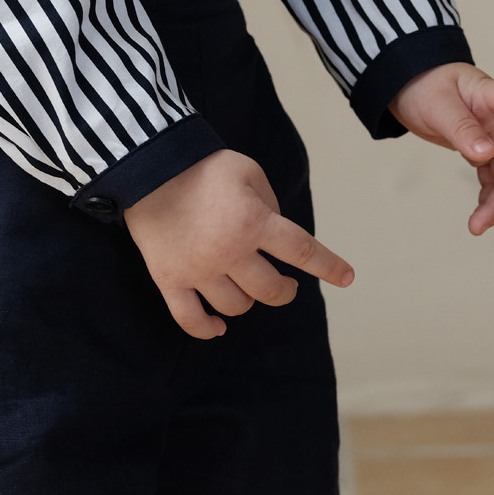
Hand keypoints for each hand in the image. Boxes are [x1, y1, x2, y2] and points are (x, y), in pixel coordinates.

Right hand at [124, 149, 354, 339]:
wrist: (146, 168)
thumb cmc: (203, 166)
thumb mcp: (248, 170)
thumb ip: (270, 202)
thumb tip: (275, 238)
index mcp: (254, 222)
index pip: (303, 252)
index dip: (329, 267)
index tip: (347, 278)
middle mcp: (230, 252)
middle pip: (271, 290)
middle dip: (285, 290)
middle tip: (286, 284)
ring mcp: (198, 270)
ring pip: (236, 306)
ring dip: (249, 300)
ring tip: (248, 287)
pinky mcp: (169, 279)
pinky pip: (190, 319)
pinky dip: (206, 328)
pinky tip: (218, 327)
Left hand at [390, 63, 493, 234]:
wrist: (410, 92)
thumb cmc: (425, 88)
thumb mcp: (437, 107)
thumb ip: (462, 130)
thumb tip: (487, 155)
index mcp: (489, 96)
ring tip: (478, 227)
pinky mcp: (484, 152)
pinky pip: (493, 180)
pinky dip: (488, 200)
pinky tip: (480, 218)